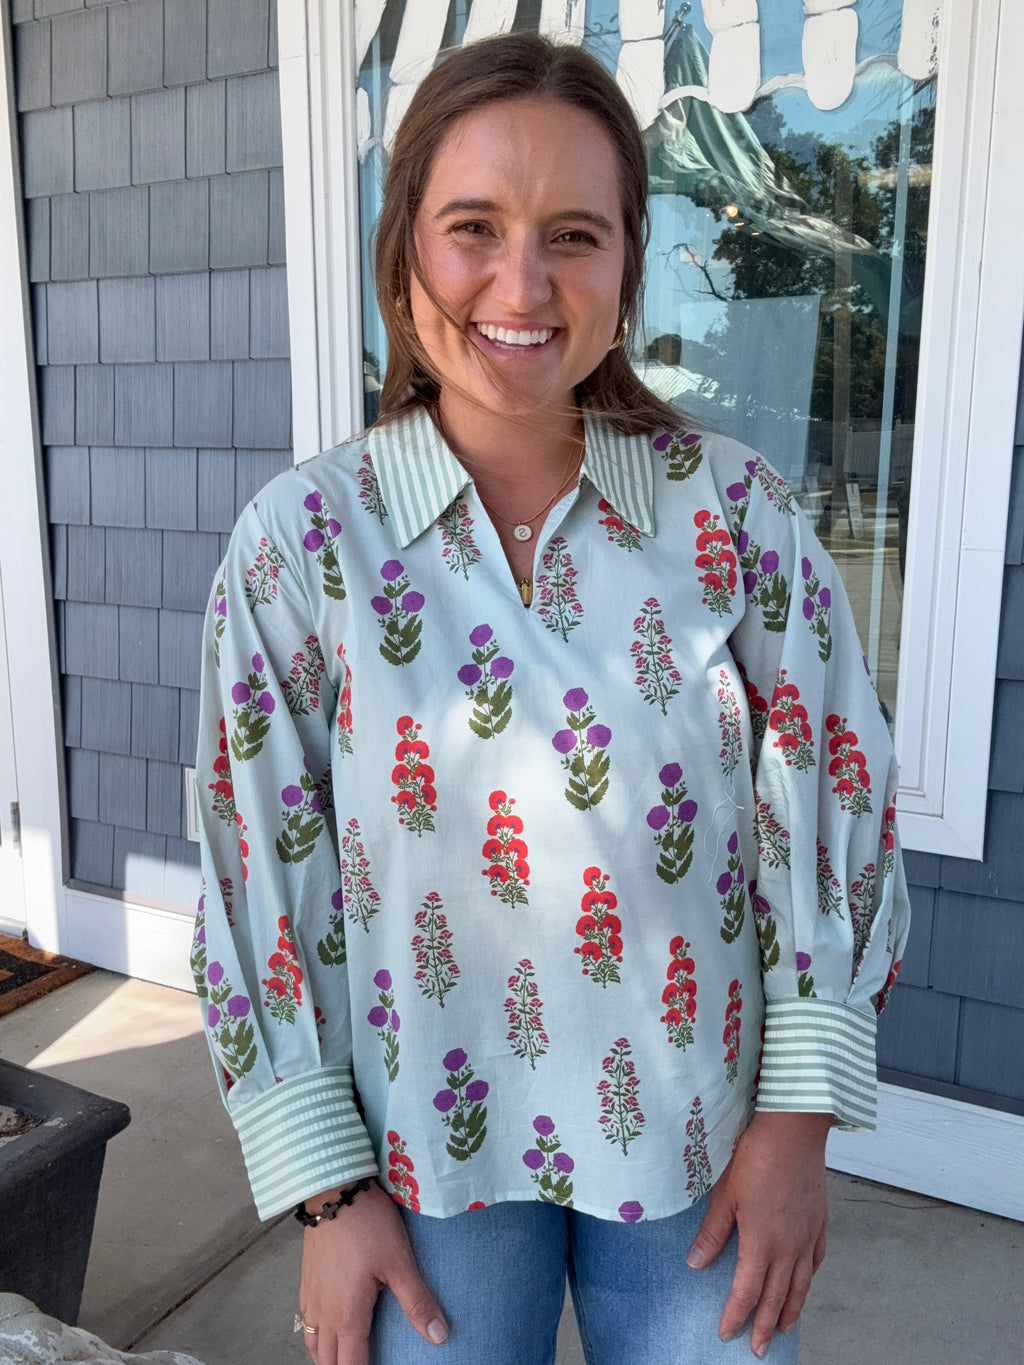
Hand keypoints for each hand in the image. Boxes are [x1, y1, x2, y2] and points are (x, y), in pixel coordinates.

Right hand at [299, 1181, 447, 1364]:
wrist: (333, 1191)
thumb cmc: (368, 1224)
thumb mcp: (399, 1262)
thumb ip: (417, 1302)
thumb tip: (439, 1337)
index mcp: (348, 1315)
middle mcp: (324, 1313)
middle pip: (327, 1362)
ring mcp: (311, 1297)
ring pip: (312, 1344)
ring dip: (328, 1357)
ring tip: (345, 1357)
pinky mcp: (306, 1280)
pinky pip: (305, 1322)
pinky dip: (316, 1335)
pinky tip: (328, 1326)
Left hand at [686, 1111, 830, 1356]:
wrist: (794, 1132)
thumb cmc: (756, 1158)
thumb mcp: (726, 1194)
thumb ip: (713, 1232)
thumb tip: (695, 1264)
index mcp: (762, 1243)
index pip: (747, 1292)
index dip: (736, 1315)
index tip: (726, 1333)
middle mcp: (789, 1247)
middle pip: (777, 1297)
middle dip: (766, 1326)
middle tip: (759, 1349)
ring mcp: (808, 1236)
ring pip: (801, 1285)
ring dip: (791, 1310)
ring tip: (784, 1330)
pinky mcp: (820, 1222)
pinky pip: (816, 1260)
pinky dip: (809, 1278)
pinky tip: (804, 1283)